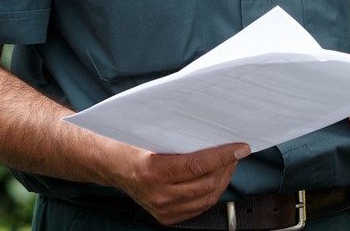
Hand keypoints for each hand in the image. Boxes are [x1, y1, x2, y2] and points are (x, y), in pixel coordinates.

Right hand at [107, 142, 249, 225]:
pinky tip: (213, 180)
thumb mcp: (149, 134)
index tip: (239, 148)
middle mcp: (158, 194)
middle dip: (226, 166)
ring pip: (206, 198)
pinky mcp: (166, 217)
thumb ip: (178, 136)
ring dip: (221, 181)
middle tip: (236, 152)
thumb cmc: (127, 145)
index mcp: (152, 171)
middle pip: (206, 184)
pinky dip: (210, 193)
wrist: (109, 164)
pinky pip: (198, 208)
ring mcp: (162, 209)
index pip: (197, 165)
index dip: (222, 156)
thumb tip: (211, 132)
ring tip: (227, 164)